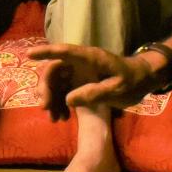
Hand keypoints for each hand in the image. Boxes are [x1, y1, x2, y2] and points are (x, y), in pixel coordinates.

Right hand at [28, 42, 159, 119]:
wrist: (142, 81)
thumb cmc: (133, 80)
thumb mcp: (118, 89)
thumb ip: (95, 93)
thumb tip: (68, 99)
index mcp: (90, 58)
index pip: (64, 52)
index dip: (46, 52)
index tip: (30, 54)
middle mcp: (80, 64)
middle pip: (54, 71)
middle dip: (46, 88)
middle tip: (45, 107)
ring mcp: (78, 74)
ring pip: (55, 83)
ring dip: (51, 100)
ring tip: (55, 119)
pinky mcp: (79, 83)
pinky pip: (62, 92)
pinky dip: (59, 105)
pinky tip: (61, 118)